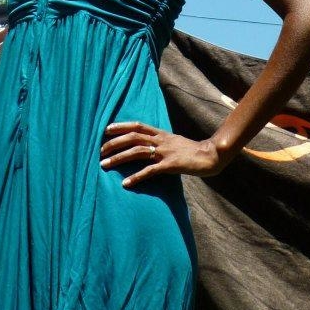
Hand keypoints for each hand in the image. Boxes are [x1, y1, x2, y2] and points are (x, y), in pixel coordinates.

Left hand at [99, 120, 231, 188]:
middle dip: (114, 143)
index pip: (137, 125)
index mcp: (161, 134)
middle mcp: (161, 140)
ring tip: (104, 165)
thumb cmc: (191, 151)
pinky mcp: (170, 165)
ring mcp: (165, 152)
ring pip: (137, 152)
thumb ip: (161, 143)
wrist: (209, 156)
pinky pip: (150, 171)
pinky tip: (125, 183)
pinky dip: (136, 177)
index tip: (106, 129)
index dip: (121, 126)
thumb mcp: (174, 142)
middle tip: (100, 150)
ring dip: (119, 158)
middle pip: (132, 137)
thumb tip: (147, 146)